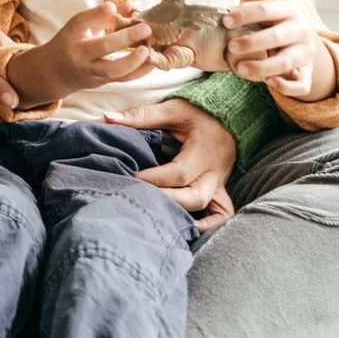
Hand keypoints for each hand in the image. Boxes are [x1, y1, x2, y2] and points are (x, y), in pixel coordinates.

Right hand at [24, 2, 155, 97]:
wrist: (55, 72)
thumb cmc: (71, 43)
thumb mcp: (81, 27)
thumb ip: (105, 15)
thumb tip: (132, 4)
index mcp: (71, 34)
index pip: (81, 22)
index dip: (97, 13)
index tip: (112, 6)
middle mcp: (79, 53)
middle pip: (102, 46)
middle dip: (126, 38)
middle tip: (145, 28)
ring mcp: (90, 70)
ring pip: (113, 69)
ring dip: (133, 60)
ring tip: (147, 50)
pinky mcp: (101, 81)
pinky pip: (122, 79)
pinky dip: (139, 72)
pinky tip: (151, 62)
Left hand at [105, 98, 238, 233]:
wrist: (230, 117)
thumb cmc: (199, 113)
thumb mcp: (173, 109)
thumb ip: (142, 116)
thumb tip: (108, 118)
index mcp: (203, 152)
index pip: (179, 173)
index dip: (155, 179)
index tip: (132, 177)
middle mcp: (214, 172)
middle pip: (196, 197)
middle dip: (168, 201)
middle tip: (141, 197)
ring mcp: (219, 184)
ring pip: (210, 209)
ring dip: (184, 213)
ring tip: (157, 213)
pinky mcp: (220, 190)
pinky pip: (221, 214)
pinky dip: (208, 225)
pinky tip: (187, 228)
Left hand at [224, 0, 328, 97]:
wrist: (298, 40)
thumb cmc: (271, 24)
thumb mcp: (263, 14)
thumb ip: (247, 14)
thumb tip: (223, 19)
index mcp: (288, 10)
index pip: (266, 10)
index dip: (245, 15)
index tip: (226, 21)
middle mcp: (301, 30)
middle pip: (277, 36)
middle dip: (253, 42)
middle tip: (231, 46)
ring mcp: (306, 53)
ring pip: (286, 61)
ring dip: (262, 66)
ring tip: (240, 69)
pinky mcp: (309, 73)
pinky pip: (301, 85)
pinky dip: (287, 86)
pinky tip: (270, 82)